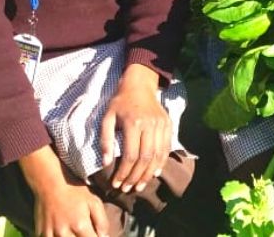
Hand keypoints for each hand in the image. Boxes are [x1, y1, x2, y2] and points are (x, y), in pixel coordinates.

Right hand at [19, 146, 109, 236]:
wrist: (49, 185)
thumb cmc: (74, 192)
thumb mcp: (94, 202)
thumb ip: (102, 222)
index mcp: (80, 225)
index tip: (95, 234)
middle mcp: (64, 232)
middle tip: (84, 231)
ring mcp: (50, 234)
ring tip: (74, 231)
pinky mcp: (40, 233)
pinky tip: (62, 233)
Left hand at [100, 64, 170, 192]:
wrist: (139, 85)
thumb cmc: (119, 103)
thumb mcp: (107, 118)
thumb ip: (105, 140)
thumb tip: (106, 162)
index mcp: (133, 123)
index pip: (130, 155)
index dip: (123, 172)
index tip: (117, 183)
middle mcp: (150, 124)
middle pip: (145, 158)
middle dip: (136, 176)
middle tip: (128, 188)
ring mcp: (161, 125)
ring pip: (158, 155)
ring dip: (149, 173)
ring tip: (140, 185)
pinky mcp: (168, 125)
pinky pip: (166, 148)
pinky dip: (161, 162)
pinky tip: (154, 173)